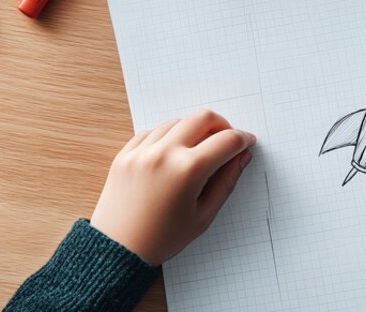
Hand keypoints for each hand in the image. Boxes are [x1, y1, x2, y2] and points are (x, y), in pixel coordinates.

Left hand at [90, 110, 255, 265]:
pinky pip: (153, 132)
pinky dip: (168, 137)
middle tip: (225, 141)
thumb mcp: (204, 215)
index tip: (247, 142)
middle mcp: (164, 152)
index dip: (243, 139)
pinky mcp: (125, 153)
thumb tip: (241, 157)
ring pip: (177, 122)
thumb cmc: (163, 238)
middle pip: (203, 118)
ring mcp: (142, 150)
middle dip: (221, 125)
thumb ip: (226, 182)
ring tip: (196, 152)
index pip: (227, 140)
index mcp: (188, 170)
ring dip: (193, 131)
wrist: (118, 248)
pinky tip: (172, 155)